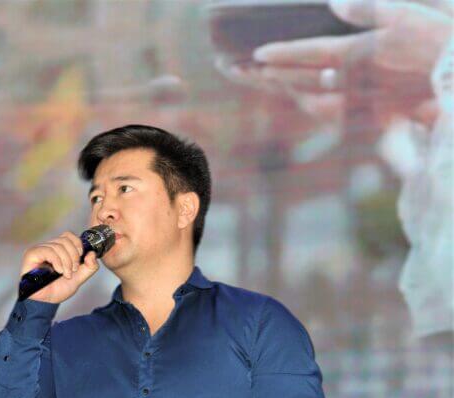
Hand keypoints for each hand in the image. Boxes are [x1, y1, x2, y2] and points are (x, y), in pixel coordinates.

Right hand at [19, 230, 99, 303]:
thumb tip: (92, 253)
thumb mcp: (80, 277)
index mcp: (59, 250)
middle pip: (65, 240)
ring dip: (66, 262)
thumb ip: (89, 266)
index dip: (77, 244)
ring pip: (58, 246)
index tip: (81, 257)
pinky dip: (57, 261)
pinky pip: (47, 250)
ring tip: (66, 274)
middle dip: (74, 256)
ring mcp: (39, 250)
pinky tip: (58, 271)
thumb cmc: (58, 289)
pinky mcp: (32, 255)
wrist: (47, 301)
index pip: (68, 235)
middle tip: (73, 270)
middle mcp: (48, 247)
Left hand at [222, 0, 451, 125]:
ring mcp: (358, 98)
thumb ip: (369, 8)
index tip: (256, 54)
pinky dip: (308, 101)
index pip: (309, 55)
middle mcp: (351, 81)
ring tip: (261, 80)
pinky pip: (330, 107)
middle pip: (300, 80)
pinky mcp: (368, 108)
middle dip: (269, 75)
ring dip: (283, 88)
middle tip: (242, 70)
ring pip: (310, 95)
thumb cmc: (441, 42)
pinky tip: (298, 97)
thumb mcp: (408, 15)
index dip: (281, 55)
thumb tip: (335, 1)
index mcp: (358, 57)